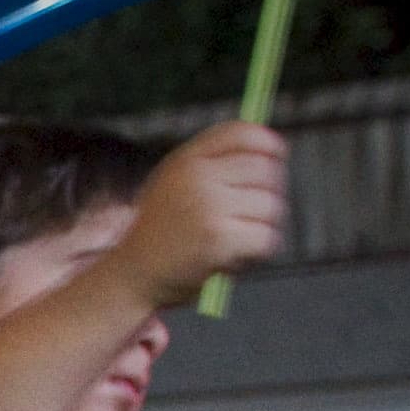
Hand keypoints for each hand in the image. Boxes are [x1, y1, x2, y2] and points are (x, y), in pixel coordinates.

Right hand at [109, 120, 286, 309]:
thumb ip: (212, 166)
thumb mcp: (174, 186)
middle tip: (249, 216)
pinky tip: (232, 258)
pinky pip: (265, 237)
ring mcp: (208, 206)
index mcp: (185, 161)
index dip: (267, 144)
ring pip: (270, 206)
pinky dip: (256, 252)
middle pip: (264, 169)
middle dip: (266, 193)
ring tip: (232, 241)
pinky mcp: (219, 238)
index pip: (242, 133)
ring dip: (260, 227)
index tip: (277, 157)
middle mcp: (196, 177)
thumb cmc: (160, 235)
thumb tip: (273, 151)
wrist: (131, 277)